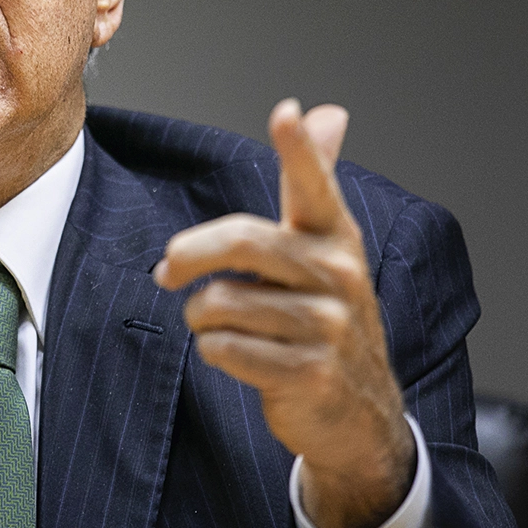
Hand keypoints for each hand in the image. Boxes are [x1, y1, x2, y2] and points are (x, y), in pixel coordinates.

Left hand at [152, 99, 414, 527]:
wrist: (360, 415)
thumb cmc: (325, 317)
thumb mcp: (325, 248)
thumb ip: (314, 181)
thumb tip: (328, 112)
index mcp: (335, 238)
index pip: (314, 185)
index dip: (299, 150)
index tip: (286, 113)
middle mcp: (338, 275)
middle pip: (241, 241)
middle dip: (188, 256)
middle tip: (167, 272)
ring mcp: (328, 326)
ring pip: (220, 303)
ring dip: (200, 318)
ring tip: (221, 326)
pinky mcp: (309, 372)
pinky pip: (223, 349)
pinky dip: (214, 353)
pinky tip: (239, 358)